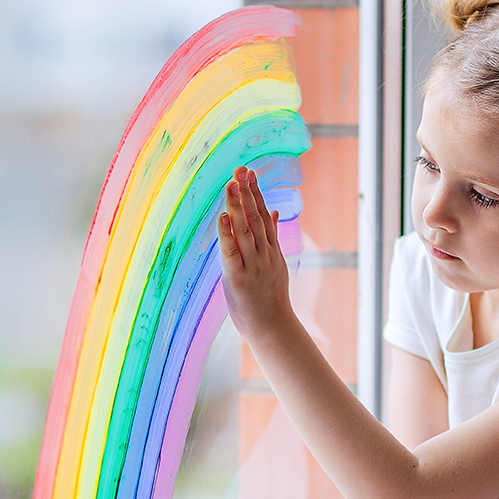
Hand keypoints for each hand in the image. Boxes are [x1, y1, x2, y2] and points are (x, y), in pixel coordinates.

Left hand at [217, 166, 289, 341]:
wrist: (273, 328)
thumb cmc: (270, 298)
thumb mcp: (275, 263)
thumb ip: (271, 236)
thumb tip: (273, 211)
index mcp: (272, 250)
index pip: (264, 215)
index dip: (256, 193)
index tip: (249, 173)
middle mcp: (264, 254)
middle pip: (256, 218)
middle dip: (247, 192)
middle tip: (240, 169)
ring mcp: (253, 265)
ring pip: (245, 230)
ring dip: (238, 206)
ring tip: (231, 185)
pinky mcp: (239, 278)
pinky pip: (232, 252)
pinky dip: (227, 234)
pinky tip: (223, 217)